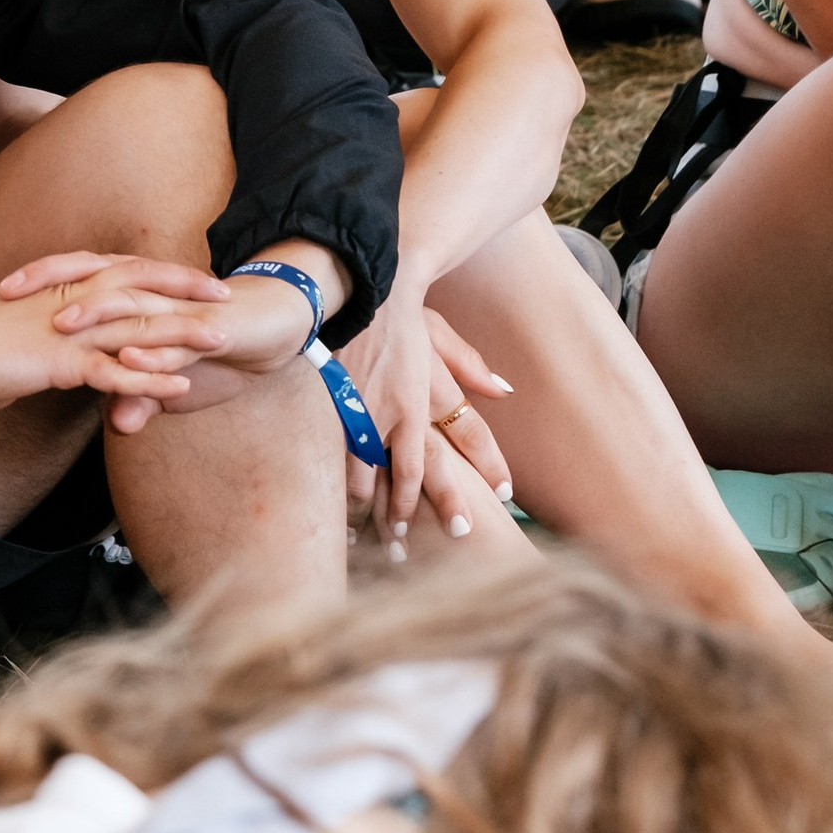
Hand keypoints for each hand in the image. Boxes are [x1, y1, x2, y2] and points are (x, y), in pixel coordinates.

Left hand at [0, 249, 317, 434]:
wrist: (275, 327)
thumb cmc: (219, 349)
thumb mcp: (173, 381)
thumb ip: (142, 395)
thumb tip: (116, 424)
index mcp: (133, 292)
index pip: (75, 277)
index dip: (35, 282)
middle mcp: (150, 291)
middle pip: (91, 278)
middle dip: (49, 285)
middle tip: (6, 296)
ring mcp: (178, 308)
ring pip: (129, 306)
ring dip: (96, 314)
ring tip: (60, 324)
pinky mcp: (209, 327)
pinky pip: (175, 338)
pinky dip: (152, 350)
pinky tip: (130, 360)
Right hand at [0, 284, 210, 430]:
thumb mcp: (21, 342)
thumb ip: (54, 345)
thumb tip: (74, 358)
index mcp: (61, 290)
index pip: (121, 275)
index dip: (160, 276)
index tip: (193, 281)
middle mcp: (68, 301)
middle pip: (138, 288)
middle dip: (184, 292)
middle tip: (226, 296)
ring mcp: (65, 329)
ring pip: (134, 325)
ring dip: (180, 333)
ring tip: (220, 340)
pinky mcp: (57, 360)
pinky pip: (112, 370)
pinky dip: (149, 378)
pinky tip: (179, 387)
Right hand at [338, 298, 514, 549]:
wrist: (344, 289)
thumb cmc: (391, 310)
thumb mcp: (437, 330)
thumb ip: (469, 364)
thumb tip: (505, 391)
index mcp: (424, 393)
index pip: (461, 439)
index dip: (480, 471)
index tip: (495, 501)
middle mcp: (395, 412)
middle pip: (420, 472)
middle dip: (434, 508)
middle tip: (448, 538)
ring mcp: (358, 417)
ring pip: (370, 479)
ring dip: (381, 513)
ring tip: (392, 543)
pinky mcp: (327, 417)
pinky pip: (337, 465)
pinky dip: (344, 495)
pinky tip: (346, 519)